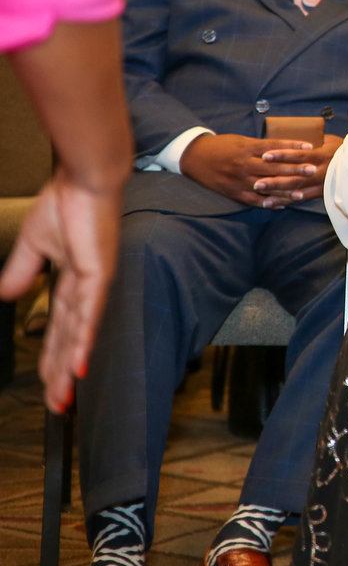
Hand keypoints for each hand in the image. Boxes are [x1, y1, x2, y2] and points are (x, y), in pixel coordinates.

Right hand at [0, 169, 120, 411]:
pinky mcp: (98, 275)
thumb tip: (5, 295)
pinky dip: (84, 341)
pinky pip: (89, 314)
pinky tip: (81, 366)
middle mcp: (88, 288)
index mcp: (74, 280)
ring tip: (65, 396)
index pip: (61, 327)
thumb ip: (22, 272)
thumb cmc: (67, 203)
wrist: (84, 180)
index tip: (49, 382)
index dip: (54, 355)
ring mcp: (95, 284)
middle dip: (62, 373)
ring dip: (70, 367)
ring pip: (80, 335)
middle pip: (72, 340)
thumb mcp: (35, 245)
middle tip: (58, 406)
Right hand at [179, 133, 332, 208]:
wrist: (194, 156)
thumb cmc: (221, 146)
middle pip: (274, 167)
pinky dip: (268, 203)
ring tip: (302, 193)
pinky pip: (253, 200)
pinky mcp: (233, 192)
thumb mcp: (241, 140)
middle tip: (313, 170)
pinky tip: (282, 205)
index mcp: (246, 148)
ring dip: (285, 191)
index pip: (275, 146)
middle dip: (295, 169)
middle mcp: (244, 164)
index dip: (293, 147)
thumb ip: (261, 146)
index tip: (310, 147)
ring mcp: (239, 180)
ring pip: (266, 186)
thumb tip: (284, 148)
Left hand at [255, 133, 343, 201]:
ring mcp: (322, 184)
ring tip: (260, 194)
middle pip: (295, 177)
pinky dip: (286, 201)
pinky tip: (272, 203)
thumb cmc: (345, 150)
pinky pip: (302, 198)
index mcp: (323, 155)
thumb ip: (313, 141)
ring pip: (297, 190)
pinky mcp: (322, 193)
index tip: (266, 155)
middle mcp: (322, 171)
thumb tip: (292, 134)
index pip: (300, 155)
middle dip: (275, 180)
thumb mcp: (331, 141)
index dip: (282, 155)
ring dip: (277, 193)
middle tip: (256, 182)